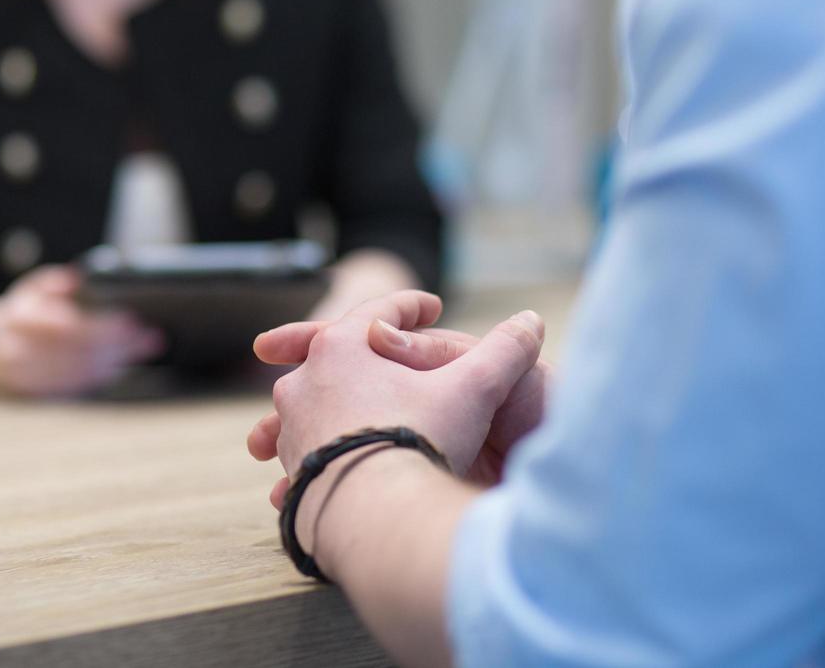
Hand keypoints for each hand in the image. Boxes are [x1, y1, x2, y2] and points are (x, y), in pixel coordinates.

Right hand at [0, 265, 163, 396]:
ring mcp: (28, 375)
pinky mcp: (37, 392)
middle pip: (82, 351)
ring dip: (117, 360)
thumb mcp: (30, 288)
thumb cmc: (18, 314)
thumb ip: (54, 282)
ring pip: (82, 370)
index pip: (69, 326)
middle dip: (120, 344)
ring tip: (145, 346)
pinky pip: (76, 385)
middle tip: (150, 335)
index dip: (103, 326)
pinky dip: (102, 374)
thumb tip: (76, 278)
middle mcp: (22, 350)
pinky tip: (122, 363)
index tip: (131, 320)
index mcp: (20, 319)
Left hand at [247, 291, 545, 507]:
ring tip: (365, 407)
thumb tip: (532, 321)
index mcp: (343, 345)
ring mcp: (292, 427)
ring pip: (315, 402)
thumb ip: (505, 350)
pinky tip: (338, 456)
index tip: (431, 307)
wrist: (376, 520)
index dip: (411, 305)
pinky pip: (305, 449)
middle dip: (368, 350)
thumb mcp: (474, 389)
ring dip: (339, 398)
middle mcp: (305, 381)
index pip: (380, 312)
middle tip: (388, 346)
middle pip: (337, 352)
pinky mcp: (292, 472)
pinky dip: (323, 445)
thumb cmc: (421, 441)